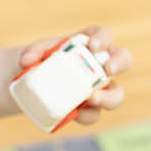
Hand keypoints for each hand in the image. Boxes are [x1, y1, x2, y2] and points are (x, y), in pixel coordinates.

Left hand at [16, 25, 131, 126]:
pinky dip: (86, 115)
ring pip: (117, 94)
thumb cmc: (40, 62)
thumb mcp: (34, 52)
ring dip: (109, 97)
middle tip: (108, 69)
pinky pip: (94, 114)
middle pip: (123, 60)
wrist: (30, 85)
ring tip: (92, 98)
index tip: (92, 46)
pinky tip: (75, 114)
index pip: (103, 35)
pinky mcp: (88, 109)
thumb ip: (32, 52)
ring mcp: (98, 89)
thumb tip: (27, 61)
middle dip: (120, 63)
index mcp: (90, 44)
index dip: (103, 38)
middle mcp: (100, 65)